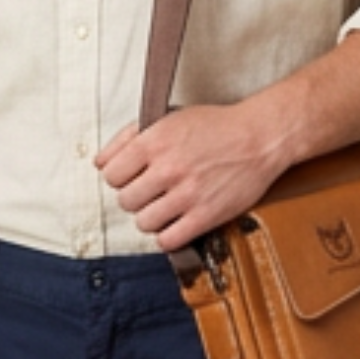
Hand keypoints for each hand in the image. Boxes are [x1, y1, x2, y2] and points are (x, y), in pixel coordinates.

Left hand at [94, 104, 285, 250]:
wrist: (259, 138)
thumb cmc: (215, 126)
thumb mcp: (168, 118)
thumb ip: (129, 137)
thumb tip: (100, 162)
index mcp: (155, 141)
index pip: (110, 175)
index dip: (119, 177)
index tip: (132, 177)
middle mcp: (168, 168)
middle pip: (125, 200)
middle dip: (135, 197)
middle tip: (151, 191)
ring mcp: (187, 194)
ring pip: (143, 222)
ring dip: (150, 217)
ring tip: (164, 206)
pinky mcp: (206, 216)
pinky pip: (168, 240)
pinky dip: (168, 235)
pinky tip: (177, 222)